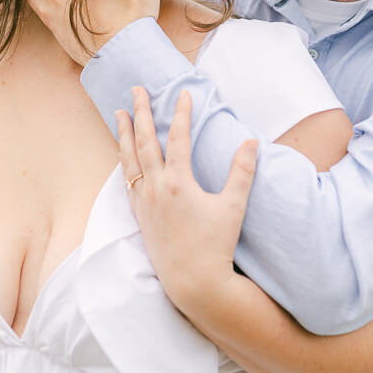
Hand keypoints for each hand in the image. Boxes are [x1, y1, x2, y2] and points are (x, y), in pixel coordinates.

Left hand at [116, 86, 257, 311]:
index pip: (178, 137)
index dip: (181, 113)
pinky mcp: (140, 215)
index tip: (184, 93)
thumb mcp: (233, 207)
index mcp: (178, 183)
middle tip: (138, 89)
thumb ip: (242, 172)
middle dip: (141, 112)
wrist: (194, 283)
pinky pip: (127, 180)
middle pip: (145, 141)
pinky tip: (123, 152)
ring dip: (124, 133)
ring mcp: (144, 202)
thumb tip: (252, 142)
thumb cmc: (216, 246)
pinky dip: (124, 161)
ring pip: (129, 159)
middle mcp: (156, 188)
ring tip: (120, 112)